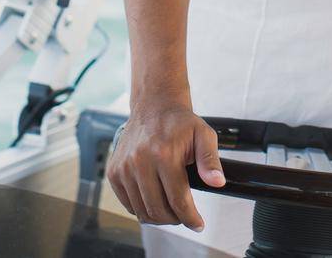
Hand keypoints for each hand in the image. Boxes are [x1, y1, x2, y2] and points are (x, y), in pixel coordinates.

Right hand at [105, 102, 225, 230]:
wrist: (154, 106)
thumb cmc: (180, 122)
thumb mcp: (204, 135)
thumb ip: (211, 160)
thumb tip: (217, 182)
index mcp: (164, 154)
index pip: (178, 200)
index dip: (190, 218)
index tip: (198, 224)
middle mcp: (140, 161)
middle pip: (158, 209)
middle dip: (175, 220)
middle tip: (185, 216)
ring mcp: (124, 167)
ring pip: (141, 210)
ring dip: (158, 217)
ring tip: (171, 210)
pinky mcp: (114, 171)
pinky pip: (127, 203)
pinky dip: (142, 208)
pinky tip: (154, 200)